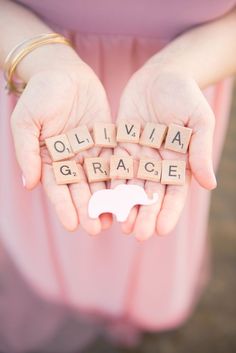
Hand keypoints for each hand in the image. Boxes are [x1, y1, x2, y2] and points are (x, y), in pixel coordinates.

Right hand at [11, 49, 112, 233]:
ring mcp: (90, 152)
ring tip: (114, 217)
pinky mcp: (107, 141)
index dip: (64, 206)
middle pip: (80, 189)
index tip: (72, 225)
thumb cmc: (40, 95)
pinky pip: (114, 161)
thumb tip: (29, 185)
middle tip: (97, 229)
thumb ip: (27, 152)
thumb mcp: (26, 122)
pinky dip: (119, 178)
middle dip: (88, 209)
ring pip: (99, 180)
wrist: (63, 71)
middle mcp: (70, 160)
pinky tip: (127, 192)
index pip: (57, 188)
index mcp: (49, 159)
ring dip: (106, 199)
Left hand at [114, 66, 215, 239]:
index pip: (174, 193)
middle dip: (145, 214)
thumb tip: (210, 185)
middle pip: (151, 194)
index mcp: (180, 163)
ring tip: (120, 225)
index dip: (168, 212)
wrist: (162, 76)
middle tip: (138, 235)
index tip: (160, 230)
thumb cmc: (186, 96)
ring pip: (131, 186)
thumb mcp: (200, 122)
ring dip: (126, 205)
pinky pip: (114, 168)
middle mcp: (158, 165)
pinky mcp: (121, 147)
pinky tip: (104, 200)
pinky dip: (110, 184)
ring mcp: (139, 157)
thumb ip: (201, 152)